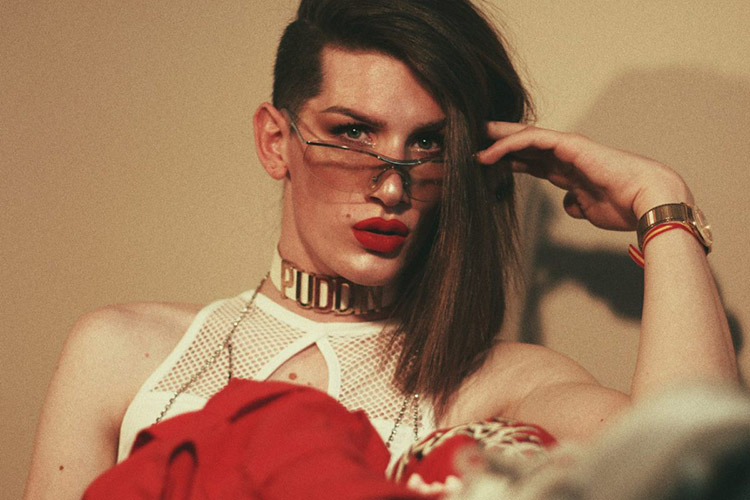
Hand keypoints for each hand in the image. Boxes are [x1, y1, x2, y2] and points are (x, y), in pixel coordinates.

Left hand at [476, 122, 693, 230]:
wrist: (648, 201)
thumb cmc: (625, 206)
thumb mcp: (590, 209)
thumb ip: (576, 203)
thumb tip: (568, 204)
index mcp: (568, 170)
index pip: (532, 161)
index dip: (509, 160)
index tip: (485, 162)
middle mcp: (565, 156)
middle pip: (524, 144)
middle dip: (498, 141)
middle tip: (471, 138)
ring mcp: (568, 148)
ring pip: (525, 137)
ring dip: (497, 139)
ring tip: (472, 140)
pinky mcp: (570, 144)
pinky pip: (533, 140)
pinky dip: (509, 145)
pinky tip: (490, 153)